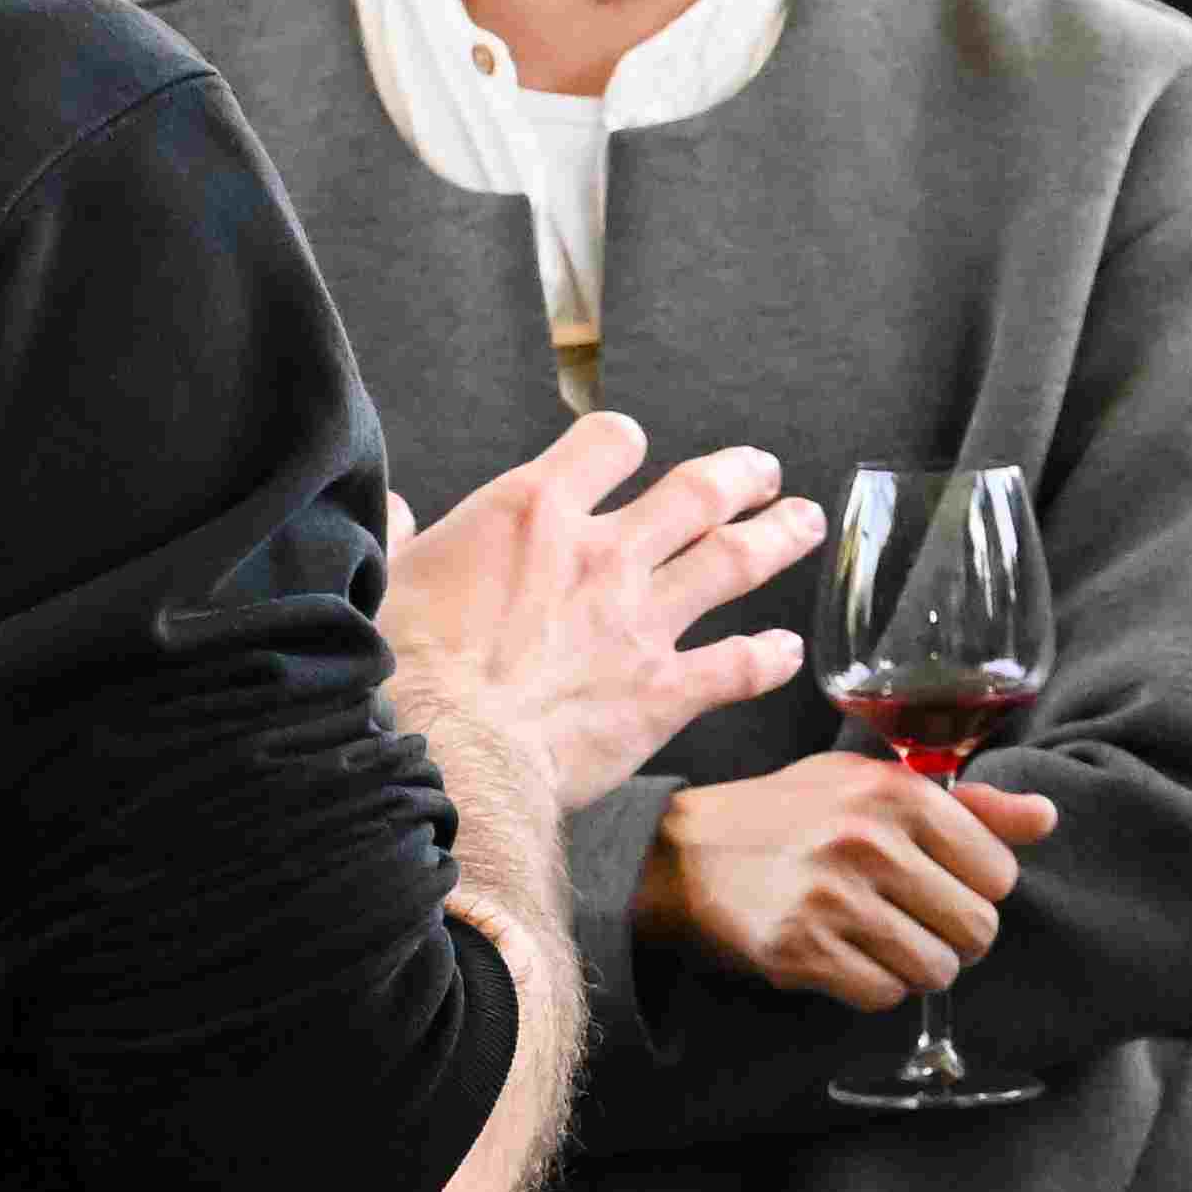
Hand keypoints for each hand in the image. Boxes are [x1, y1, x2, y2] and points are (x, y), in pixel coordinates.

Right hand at [379, 410, 823, 811]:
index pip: (604, 445)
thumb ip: (402, 538)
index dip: (620, 442)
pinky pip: (737, 666)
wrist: (444, 749)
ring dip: (778, 537)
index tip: (627, 447)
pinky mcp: (664, 691)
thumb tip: (392, 509)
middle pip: (695, 494)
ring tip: (804, 520)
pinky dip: (768, 658)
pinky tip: (787, 652)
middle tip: (763, 472)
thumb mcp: (388, 579)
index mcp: (531, 515)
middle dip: (738, 476)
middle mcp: (601, 555)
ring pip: (733, 560)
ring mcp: (641, 621)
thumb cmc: (399, 668)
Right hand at [641, 749, 1057, 1011]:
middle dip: (957, 937)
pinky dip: (876, 987)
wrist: (682, 853)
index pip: (1000, 874)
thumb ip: (968, 806)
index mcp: (898, 794)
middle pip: (978, 929)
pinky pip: (884, 995)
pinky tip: (848, 958)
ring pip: (937, 970)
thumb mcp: (873, 786)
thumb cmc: (791, 815)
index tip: (945, 883)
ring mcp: (834, 900)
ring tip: (883, 941)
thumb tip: (1047, 819)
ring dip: (918, 966)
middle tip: (919, 922)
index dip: (979, 888)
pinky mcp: (801, 951)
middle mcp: (870, 843)